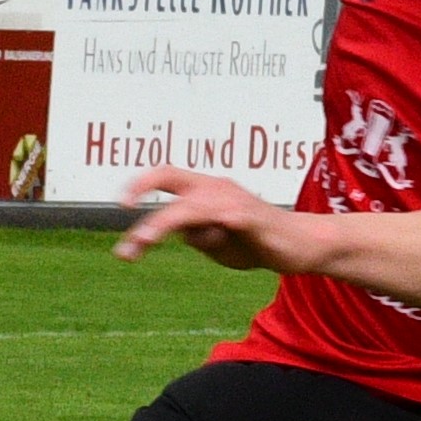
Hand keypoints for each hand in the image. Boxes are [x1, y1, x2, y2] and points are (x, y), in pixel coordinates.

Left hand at [114, 167, 305, 273]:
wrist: (301, 245)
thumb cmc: (258, 242)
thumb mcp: (217, 243)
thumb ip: (196, 235)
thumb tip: (178, 233)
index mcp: (206, 190)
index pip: (166, 174)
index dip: (141, 182)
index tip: (120, 202)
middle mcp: (216, 186)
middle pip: (169, 177)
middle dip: (139, 194)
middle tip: (123, 231)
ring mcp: (232, 199)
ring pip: (187, 205)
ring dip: (159, 224)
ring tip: (140, 244)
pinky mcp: (248, 217)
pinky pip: (218, 219)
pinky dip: (205, 230)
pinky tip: (201, 241)